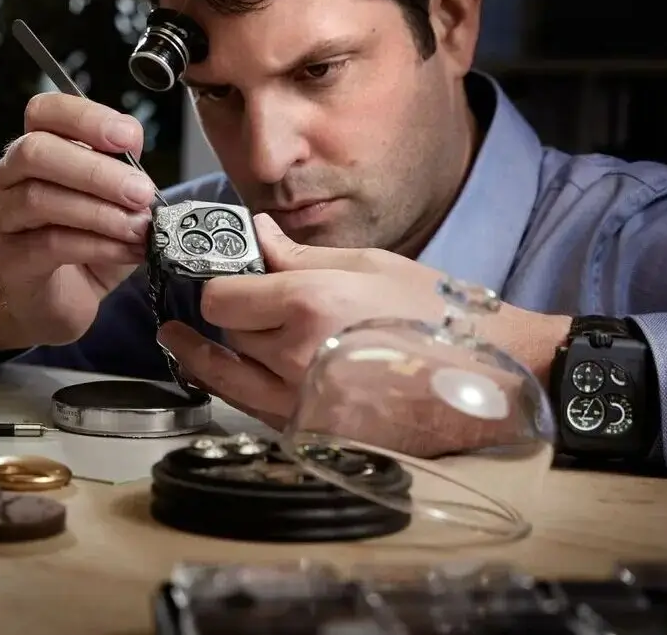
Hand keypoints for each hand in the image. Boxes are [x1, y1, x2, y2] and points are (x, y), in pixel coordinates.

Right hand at [0, 92, 157, 344]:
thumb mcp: (114, 200)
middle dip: (95, 169)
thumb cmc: (87, 241)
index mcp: (37, 147)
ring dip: (100, 212)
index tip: (128, 137)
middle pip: (36, 151)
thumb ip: (124, 173)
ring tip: (139, 226)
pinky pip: (50, 244)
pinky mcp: (10, 260)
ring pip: (40, 198)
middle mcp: (10, 175)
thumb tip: (138, 159)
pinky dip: (97, 245)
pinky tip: (128, 250)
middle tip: (141, 191)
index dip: (85, 117)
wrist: (59, 300)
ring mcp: (3, 217)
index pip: (44, 111)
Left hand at [159, 215, 558, 457]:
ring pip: (230, 379)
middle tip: (237, 303)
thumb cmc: (435, 314)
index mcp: (309, 303)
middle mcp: (296, 356)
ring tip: (179, 342)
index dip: (219, 286)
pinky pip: (256, 410)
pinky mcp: (313, 433)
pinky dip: (239, 390)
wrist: (486, 380)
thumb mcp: (368, 265)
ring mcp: (302, 402)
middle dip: (233, 318)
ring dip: (210, 359)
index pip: (221, 299)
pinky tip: (231, 375)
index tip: (226, 280)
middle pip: (229, 336)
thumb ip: (299, 254)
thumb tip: (255, 234)